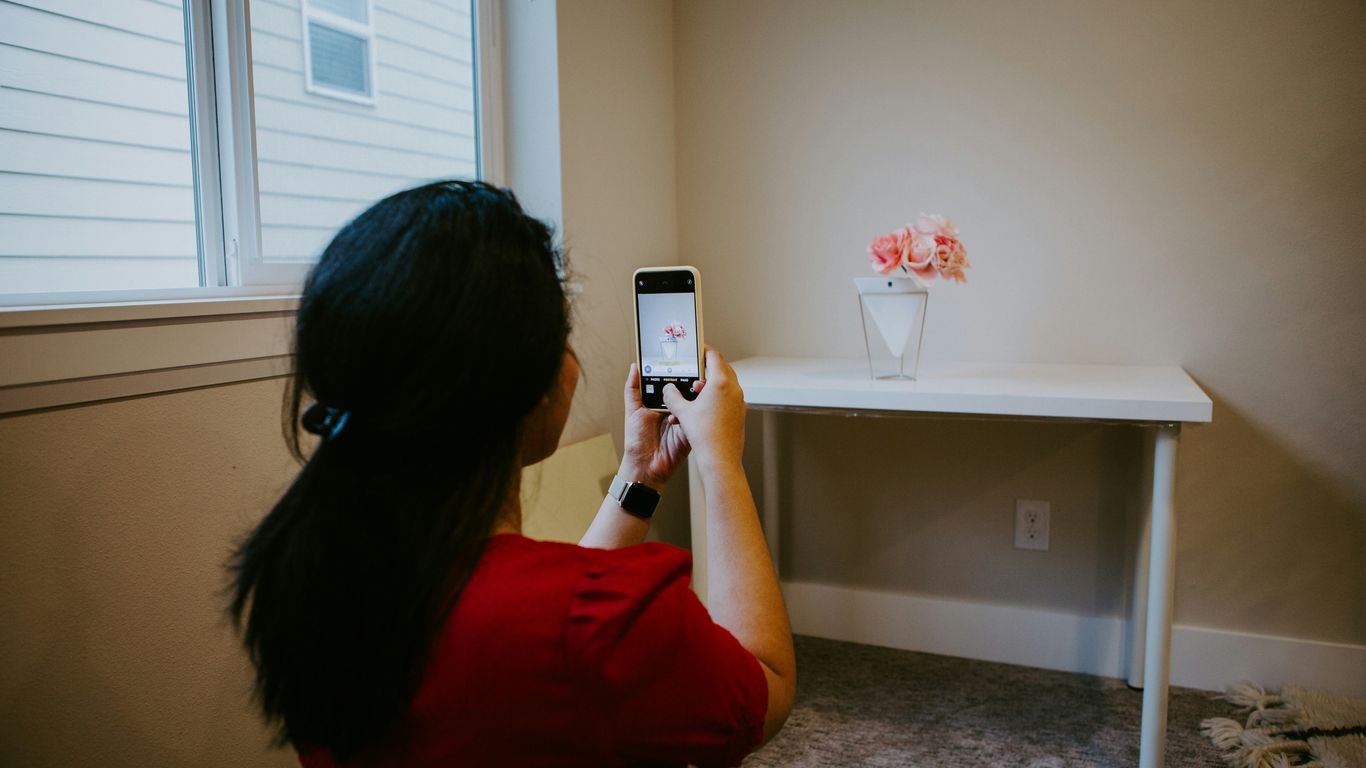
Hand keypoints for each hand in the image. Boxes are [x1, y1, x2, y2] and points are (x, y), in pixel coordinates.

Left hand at [619, 363, 698, 490]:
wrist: (644, 467)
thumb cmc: (636, 441)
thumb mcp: (632, 411)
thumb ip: (633, 389)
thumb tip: (634, 366)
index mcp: (661, 403)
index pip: (671, 383)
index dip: (677, 372)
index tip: (683, 359)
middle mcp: (675, 409)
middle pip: (686, 390)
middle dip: (690, 381)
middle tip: (692, 372)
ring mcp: (685, 420)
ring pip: (695, 402)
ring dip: (696, 395)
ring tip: (694, 388)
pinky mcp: (692, 430)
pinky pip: (697, 418)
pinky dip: (695, 413)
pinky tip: (691, 409)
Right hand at [661, 347, 745, 470]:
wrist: (721, 458)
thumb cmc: (705, 435)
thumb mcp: (682, 412)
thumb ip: (672, 397)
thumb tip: (668, 390)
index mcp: (720, 383)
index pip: (714, 356)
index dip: (704, 350)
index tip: (698, 348)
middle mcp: (733, 389)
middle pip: (722, 368)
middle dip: (707, 368)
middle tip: (694, 370)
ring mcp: (739, 401)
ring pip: (726, 384)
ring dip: (711, 384)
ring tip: (695, 393)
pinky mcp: (740, 412)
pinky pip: (729, 397)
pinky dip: (718, 396)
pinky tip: (704, 407)